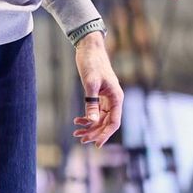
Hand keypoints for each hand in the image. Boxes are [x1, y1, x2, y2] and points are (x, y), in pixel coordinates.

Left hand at [73, 32, 123, 146]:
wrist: (89, 48)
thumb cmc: (91, 63)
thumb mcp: (90, 83)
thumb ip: (91, 103)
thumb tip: (92, 121)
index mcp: (116, 97)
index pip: (114, 122)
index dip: (106, 134)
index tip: (96, 144)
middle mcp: (114, 99)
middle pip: (106, 123)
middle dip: (94, 132)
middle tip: (80, 139)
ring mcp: (107, 98)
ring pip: (100, 118)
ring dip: (90, 126)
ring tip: (76, 133)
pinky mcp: (100, 95)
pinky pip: (96, 111)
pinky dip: (87, 117)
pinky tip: (77, 120)